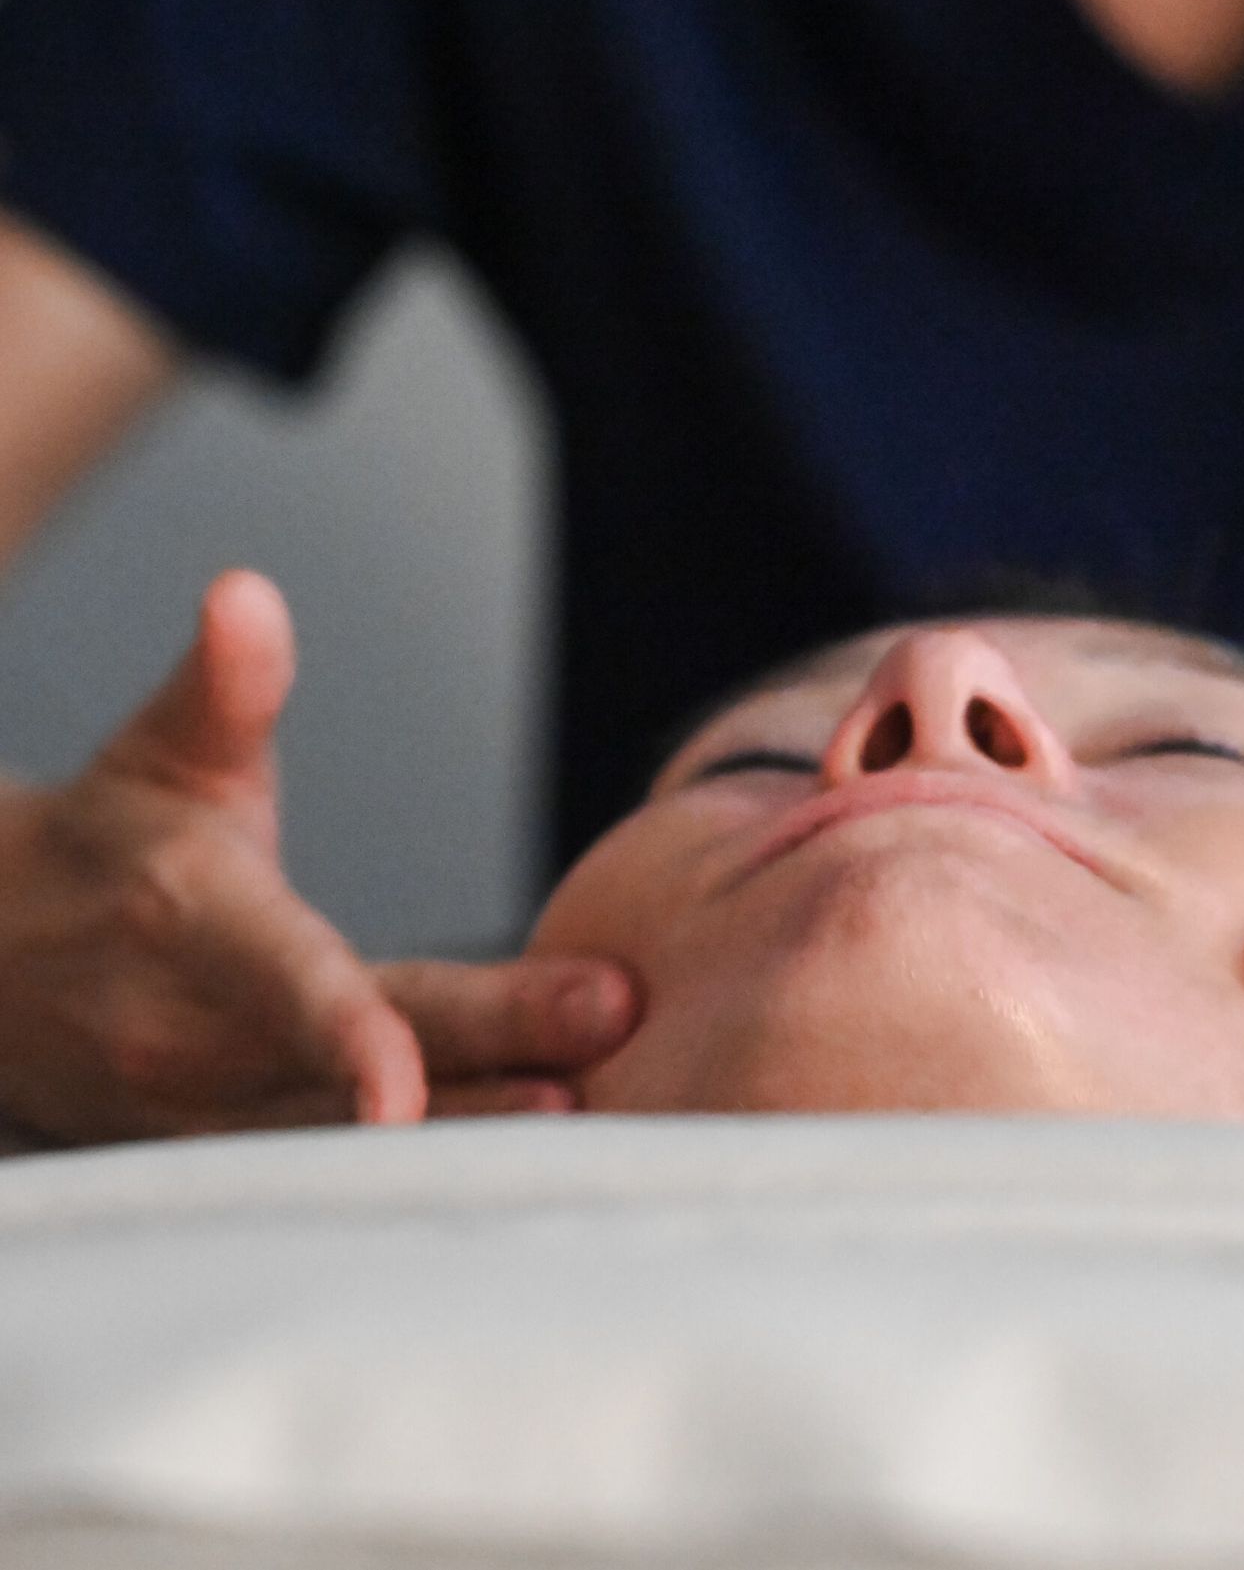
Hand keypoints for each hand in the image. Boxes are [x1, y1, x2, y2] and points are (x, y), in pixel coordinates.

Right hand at [0, 570, 638, 1144]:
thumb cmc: (106, 849)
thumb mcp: (162, 754)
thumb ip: (223, 684)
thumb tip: (245, 591)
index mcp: (192, 923)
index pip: (286, 981)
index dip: (345, 1036)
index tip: (401, 1085)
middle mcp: (192, 1037)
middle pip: (358, 1062)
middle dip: (486, 1057)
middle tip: (610, 1026)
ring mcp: (201, 1118)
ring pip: (351, 1145)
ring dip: (473, 1134)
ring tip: (594, 1113)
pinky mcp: (222, 1162)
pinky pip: (333, 1178)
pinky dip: (424, 1176)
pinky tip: (530, 1159)